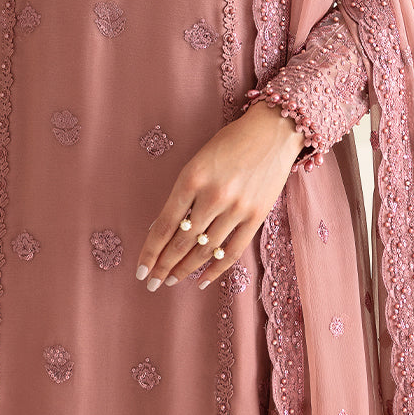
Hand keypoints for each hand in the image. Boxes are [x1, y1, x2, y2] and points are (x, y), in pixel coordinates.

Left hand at [134, 100, 308, 292]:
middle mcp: (213, 195)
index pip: (164, 224)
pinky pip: (232, 251)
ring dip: (185, 269)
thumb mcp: (198, 162)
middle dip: (164, 266)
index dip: (151, 251)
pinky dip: (215, 270)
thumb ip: (183, 195)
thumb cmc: (229, 143)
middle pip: (182, 241)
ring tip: (172, 281)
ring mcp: (237, 208)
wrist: (272, 131)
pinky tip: (201, 281)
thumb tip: (161, 229)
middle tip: (152, 283)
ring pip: (205, 250)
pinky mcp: (256, 216)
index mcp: (192, 178)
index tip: (141, 270)